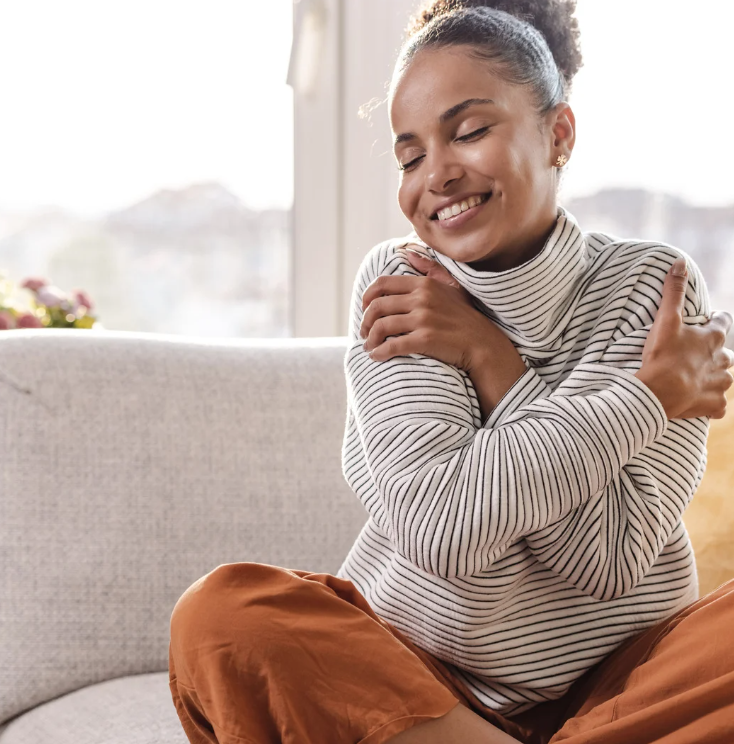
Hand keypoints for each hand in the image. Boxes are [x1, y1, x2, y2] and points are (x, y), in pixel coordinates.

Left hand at [359, 246, 520, 372]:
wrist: (483, 344)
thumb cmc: (466, 317)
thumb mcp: (451, 286)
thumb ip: (429, 269)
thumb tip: (409, 252)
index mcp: (424, 284)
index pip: (382, 284)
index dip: (367, 298)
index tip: (364, 310)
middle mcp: (422, 299)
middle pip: (377, 307)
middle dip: (365, 322)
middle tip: (364, 332)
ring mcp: (424, 319)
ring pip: (381, 326)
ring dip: (370, 339)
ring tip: (369, 347)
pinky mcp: (425, 339)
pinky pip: (392, 345)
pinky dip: (379, 352)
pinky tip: (377, 356)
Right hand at [635, 258, 733, 418]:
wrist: (660, 392)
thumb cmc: (663, 355)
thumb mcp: (666, 320)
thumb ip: (673, 291)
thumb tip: (680, 262)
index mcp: (713, 338)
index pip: (723, 322)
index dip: (714, 320)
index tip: (704, 322)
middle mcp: (723, 360)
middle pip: (725, 353)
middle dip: (713, 353)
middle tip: (692, 355)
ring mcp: (720, 384)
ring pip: (724, 379)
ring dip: (713, 377)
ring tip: (694, 378)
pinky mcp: (713, 405)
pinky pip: (718, 405)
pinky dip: (710, 403)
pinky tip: (700, 402)